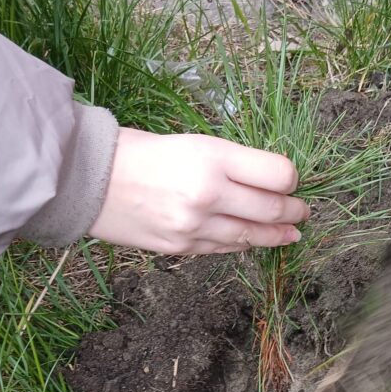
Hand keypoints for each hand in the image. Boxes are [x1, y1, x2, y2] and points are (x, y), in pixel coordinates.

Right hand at [89, 128, 309, 254]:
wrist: (87, 179)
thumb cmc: (139, 152)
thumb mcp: (192, 142)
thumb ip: (231, 163)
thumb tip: (269, 181)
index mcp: (212, 157)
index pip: (278, 174)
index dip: (292, 180)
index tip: (293, 181)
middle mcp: (209, 194)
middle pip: (272, 209)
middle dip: (295, 211)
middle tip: (303, 210)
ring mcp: (195, 226)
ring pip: (252, 236)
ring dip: (277, 235)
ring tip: (291, 233)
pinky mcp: (182, 248)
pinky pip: (225, 249)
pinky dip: (244, 244)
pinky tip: (254, 240)